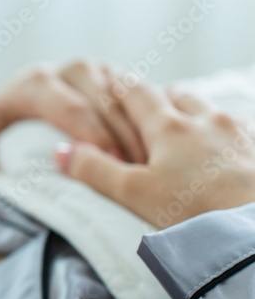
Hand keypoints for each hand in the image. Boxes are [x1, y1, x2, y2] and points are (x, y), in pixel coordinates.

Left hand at [0, 60, 146, 173]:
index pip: (70, 108)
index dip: (90, 137)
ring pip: (134, 97)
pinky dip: (156, 124)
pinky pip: (149, 98)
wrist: (24, 106)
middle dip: (124, 137)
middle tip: (138, 170)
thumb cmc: (0, 126)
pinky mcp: (125, 81)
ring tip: (155, 164)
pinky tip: (165, 152)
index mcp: (37, 81)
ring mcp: (104, 71)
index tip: (108, 164)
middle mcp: (73, 69)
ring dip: (145, 130)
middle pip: (107, 102)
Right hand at [56, 78, 254, 227]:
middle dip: (159, 101)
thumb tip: (61, 151)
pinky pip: (240, 130)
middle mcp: (207, 119)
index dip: (118, 88)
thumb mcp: (134, 194)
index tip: (107, 86)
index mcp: (169, 127)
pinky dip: (224, 136)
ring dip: (193, 116)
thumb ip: (95, 169)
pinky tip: (222, 158)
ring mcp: (240, 132)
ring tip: (185, 138)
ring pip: (210, 110)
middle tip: (145, 116)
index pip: (136, 92)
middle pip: (177, 95)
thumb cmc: (196, 213)